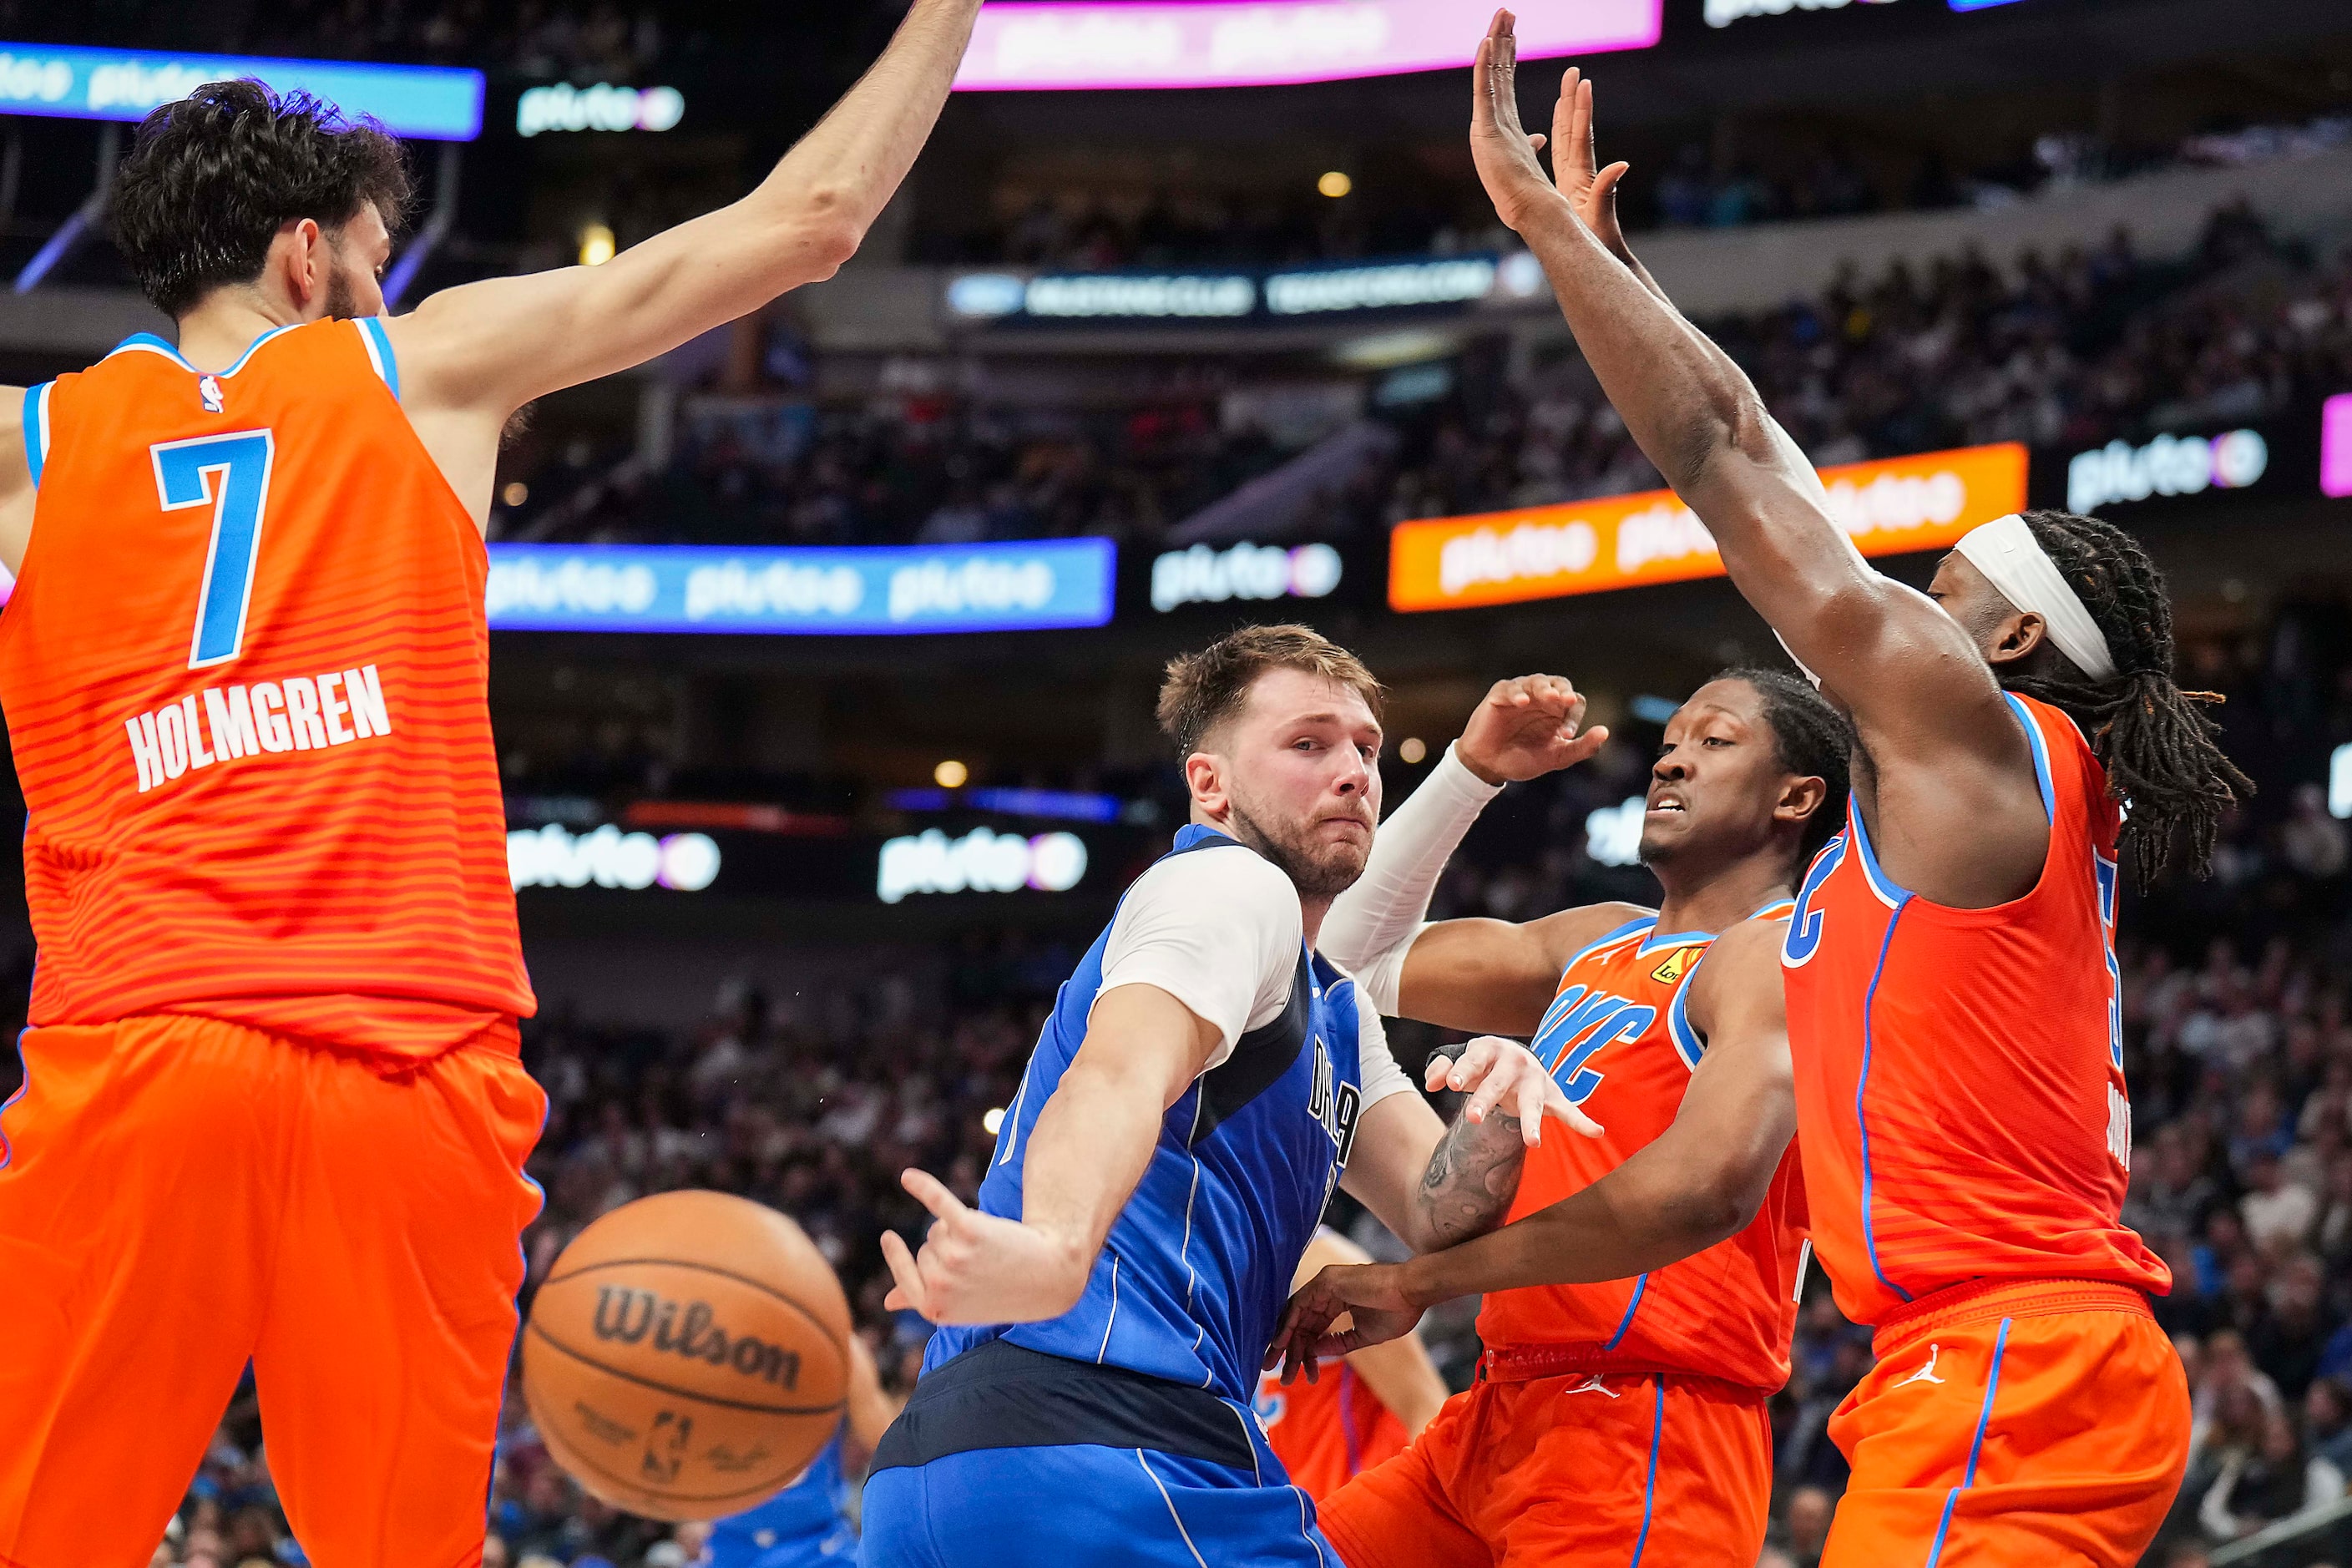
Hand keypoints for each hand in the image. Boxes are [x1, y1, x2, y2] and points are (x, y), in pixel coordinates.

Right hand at [879, 1168, 1087, 1325]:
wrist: (1051, 1276)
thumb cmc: (1003, 1291)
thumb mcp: (960, 1307)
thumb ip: (923, 1302)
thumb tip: (888, 1302)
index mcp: (933, 1309)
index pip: (904, 1275)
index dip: (898, 1257)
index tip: (889, 1236)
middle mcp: (940, 1285)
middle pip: (925, 1248)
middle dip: (948, 1249)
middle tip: (983, 1262)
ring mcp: (954, 1257)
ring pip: (937, 1229)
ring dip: (959, 1231)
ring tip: (990, 1248)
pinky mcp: (970, 1230)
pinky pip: (938, 1203)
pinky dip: (923, 1187)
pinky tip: (908, 1178)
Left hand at [1265, 1263, 1421, 1383]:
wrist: (1413, 1293)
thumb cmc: (1397, 1311)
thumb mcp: (1362, 1335)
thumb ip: (1338, 1343)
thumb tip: (1314, 1352)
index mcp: (1338, 1300)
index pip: (1314, 1328)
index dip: (1306, 1352)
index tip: (1302, 1374)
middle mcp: (1327, 1290)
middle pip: (1300, 1323)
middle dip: (1289, 1350)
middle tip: (1279, 1375)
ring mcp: (1325, 1283)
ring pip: (1296, 1315)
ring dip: (1284, 1341)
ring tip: (1275, 1365)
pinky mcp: (1326, 1281)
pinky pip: (1299, 1304)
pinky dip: (1288, 1324)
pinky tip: (1282, 1345)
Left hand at [1425, 1035, 1604, 1145]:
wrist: (1516, 1059)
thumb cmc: (1483, 1063)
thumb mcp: (1462, 1062)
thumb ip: (1442, 1068)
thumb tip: (1432, 1082)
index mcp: (1489, 1049)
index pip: (1473, 1060)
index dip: (1462, 1071)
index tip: (1450, 1085)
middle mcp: (1515, 1061)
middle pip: (1498, 1083)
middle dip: (1486, 1099)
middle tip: (1472, 1118)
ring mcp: (1536, 1079)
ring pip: (1533, 1102)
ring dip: (1531, 1121)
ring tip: (1532, 1143)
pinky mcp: (1552, 1095)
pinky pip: (1568, 1109)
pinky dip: (1582, 1121)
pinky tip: (1596, 1132)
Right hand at [1454, 674, 1609, 785]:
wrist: (1489, 767)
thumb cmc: (1522, 759)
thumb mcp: (1557, 757)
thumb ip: (1582, 747)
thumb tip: (1605, 732)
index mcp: (1557, 711)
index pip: (1575, 701)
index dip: (1574, 715)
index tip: (1566, 735)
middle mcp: (1541, 698)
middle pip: (1558, 683)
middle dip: (1563, 691)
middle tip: (1566, 702)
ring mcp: (1520, 694)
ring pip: (1536, 681)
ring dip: (1544, 688)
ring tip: (1549, 698)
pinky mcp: (1500, 695)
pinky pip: (1510, 688)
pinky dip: (1517, 693)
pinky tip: (1522, 703)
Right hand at [1469, 10, 1567, 233]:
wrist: (1526, 207)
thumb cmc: (1527, 191)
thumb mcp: (1531, 159)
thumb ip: (1531, 143)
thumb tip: (1540, 137)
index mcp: (1505, 124)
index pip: (1505, 82)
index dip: (1507, 57)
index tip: (1510, 35)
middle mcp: (1493, 119)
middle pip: (1498, 70)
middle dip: (1502, 40)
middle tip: (1506, 12)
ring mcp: (1487, 123)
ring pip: (1491, 73)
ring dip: (1496, 43)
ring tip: (1502, 15)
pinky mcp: (1485, 130)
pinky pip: (1484, 91)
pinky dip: (1485, 66)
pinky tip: (1487, 43)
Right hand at [1551, 67, 1632, 261]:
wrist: (1600, 256)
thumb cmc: (1599, 241)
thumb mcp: (1600, 215)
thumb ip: (1607, 190)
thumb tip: (1622, 164)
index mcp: (1584, 176)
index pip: (1583, 136)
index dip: (1581, 110)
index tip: (1582, 83)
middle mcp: (1580, 172)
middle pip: (1575, 129)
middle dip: (1572, 100)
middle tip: (1572, 72)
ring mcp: (1574, 178)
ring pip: (1567, 138)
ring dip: (1565, 113)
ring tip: (1563, 89)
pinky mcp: (1566, 187)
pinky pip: (1558, 155)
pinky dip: (1555, 136)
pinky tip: (1550, 127)